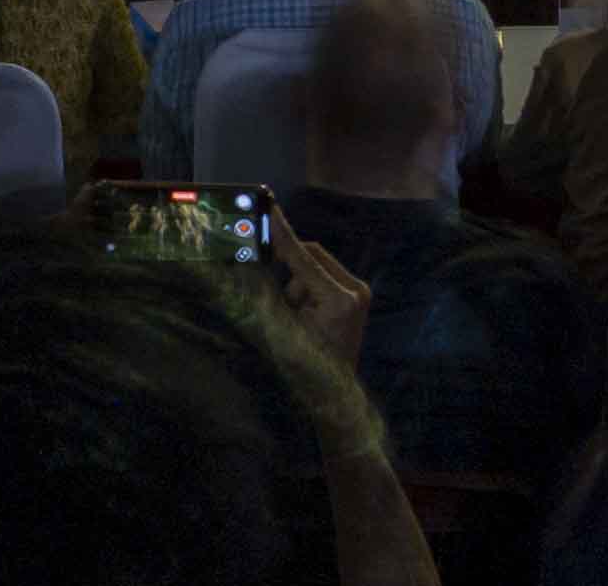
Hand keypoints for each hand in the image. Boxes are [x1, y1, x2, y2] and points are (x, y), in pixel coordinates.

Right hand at [260, 208, 370, 368]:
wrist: (331, 396)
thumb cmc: (303, 368)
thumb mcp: (278, 328)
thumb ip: (265, 292)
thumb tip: (248, 262)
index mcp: (340, 300)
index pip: (304, 258)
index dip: (282, 235)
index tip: (268, 210)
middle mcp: (356, 291)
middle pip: (311, 256)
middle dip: (287, 268)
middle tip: (268, 281)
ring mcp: (360, 292)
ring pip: (315, 266)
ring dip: (296, 282)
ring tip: (291, 314)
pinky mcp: (357, 297)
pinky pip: (323, 277)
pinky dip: (307, 288)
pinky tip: (303, 315)